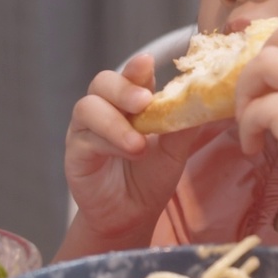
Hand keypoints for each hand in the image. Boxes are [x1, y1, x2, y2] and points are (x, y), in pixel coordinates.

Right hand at [65, 54, 221, 241]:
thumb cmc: (152, 177)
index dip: (137, 68)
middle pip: (103, 82)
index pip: (131, 75)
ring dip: (116, 123)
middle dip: (123, 89)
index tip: (147, 62)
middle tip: (144, 101)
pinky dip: (108, 143)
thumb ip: (181, 125)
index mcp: (130, 102)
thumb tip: (201, 101)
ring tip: (139, 144)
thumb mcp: (174, 150)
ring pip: (88, 107)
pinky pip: (85, 138)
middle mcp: (105, 109)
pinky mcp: (76, 152)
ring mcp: (87, 128)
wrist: (132, 215)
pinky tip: (129, 153)